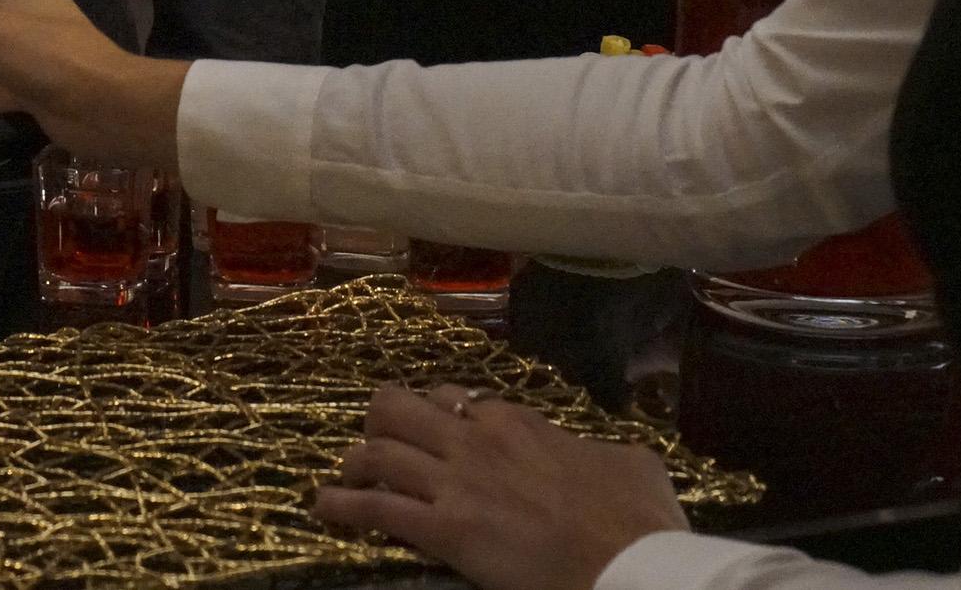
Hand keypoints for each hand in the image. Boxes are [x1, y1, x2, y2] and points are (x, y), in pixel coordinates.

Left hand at [316, 382, 686, 589]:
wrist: (630, 564)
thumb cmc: (638, 518)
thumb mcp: (630, 462)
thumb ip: (601, 449)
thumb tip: (603, 453)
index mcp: (516, 420)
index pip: (452, 397)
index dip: (432, 412)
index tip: (428, 427)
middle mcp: (476, 439)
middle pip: (398, 409)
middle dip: (378, 422)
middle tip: (374, 441)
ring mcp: (456, 484)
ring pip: (377, 453)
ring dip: (354, 464)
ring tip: (345, 478)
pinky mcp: (445, 530)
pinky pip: (376, 511)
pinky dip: (342, 508)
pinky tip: (323, 510)